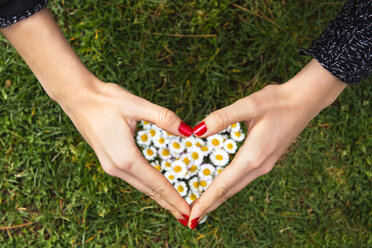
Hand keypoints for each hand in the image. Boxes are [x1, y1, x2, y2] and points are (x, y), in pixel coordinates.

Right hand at [1, 9, 191, 223]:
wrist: (77, 97)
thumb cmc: (105, 100)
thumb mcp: (137, 105)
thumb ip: (164, 118)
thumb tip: (187, 131)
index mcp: (126, 157)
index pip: (156, 183)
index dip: (174, 198)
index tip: (188, 212)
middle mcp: (117, 167)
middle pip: (149, 190)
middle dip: (169, 204)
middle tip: (187, 216)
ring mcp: (111, 166)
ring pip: (140, 186)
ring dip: (158, 197)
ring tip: (174, 206)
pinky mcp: (109, 161)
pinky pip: (133, 178)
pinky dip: (148, 186)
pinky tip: (156, 187)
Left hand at [188, 59, 345, 227]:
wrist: (305, 101)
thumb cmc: (277, 102)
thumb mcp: (249, 105)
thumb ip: (222, 117)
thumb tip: (198, 131)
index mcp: (252, 156)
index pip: (223, 185)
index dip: (206, 201)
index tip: (192, 217)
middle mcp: (259, 166)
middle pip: (229, 191)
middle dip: (209, 205)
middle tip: (191, 219)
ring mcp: (265, 164)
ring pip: (237, 186)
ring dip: (219, 198)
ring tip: (203, 206)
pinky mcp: (267, 159)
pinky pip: (243, 179)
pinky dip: (229, 187)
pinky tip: (222, 186)